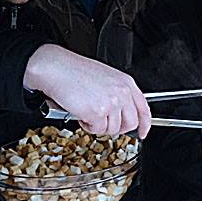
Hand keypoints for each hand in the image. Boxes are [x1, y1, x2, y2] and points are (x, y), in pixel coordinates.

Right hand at [24, 44, 151, 137]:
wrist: (56, 68)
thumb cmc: (75, 71)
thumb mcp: (106, 78)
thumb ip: (118, 94)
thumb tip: (121, 114)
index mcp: (126, 83)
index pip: (143, 108)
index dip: (145, 124)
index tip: (142, 132)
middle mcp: (121, 92)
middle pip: (130, 123)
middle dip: (116, 128)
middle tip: (102, 122)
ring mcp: (111, 103)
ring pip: (112, 129)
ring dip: (98, 125)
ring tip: (87, 111)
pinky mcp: (97, 112)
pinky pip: (96, 130)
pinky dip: (87, 125)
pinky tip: (81, 112)